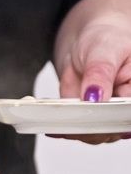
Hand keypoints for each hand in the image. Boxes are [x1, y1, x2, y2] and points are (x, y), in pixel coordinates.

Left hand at [54, 0, 130, 143]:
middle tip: (71, 116)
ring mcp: (105, 116)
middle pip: (112, 129)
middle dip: (90, 125)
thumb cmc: (105, 39)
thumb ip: (100, 74)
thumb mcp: (105, 50)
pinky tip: (51, 124)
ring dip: (74, 129)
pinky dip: (62, 127)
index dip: (114, 119)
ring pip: (93, 134)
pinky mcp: (86, 119)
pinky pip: (75, 129)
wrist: (87, 41)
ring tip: (58, 118)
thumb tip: (95, 97)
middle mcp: (124, 108)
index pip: (128, 113)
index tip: (94, 113)